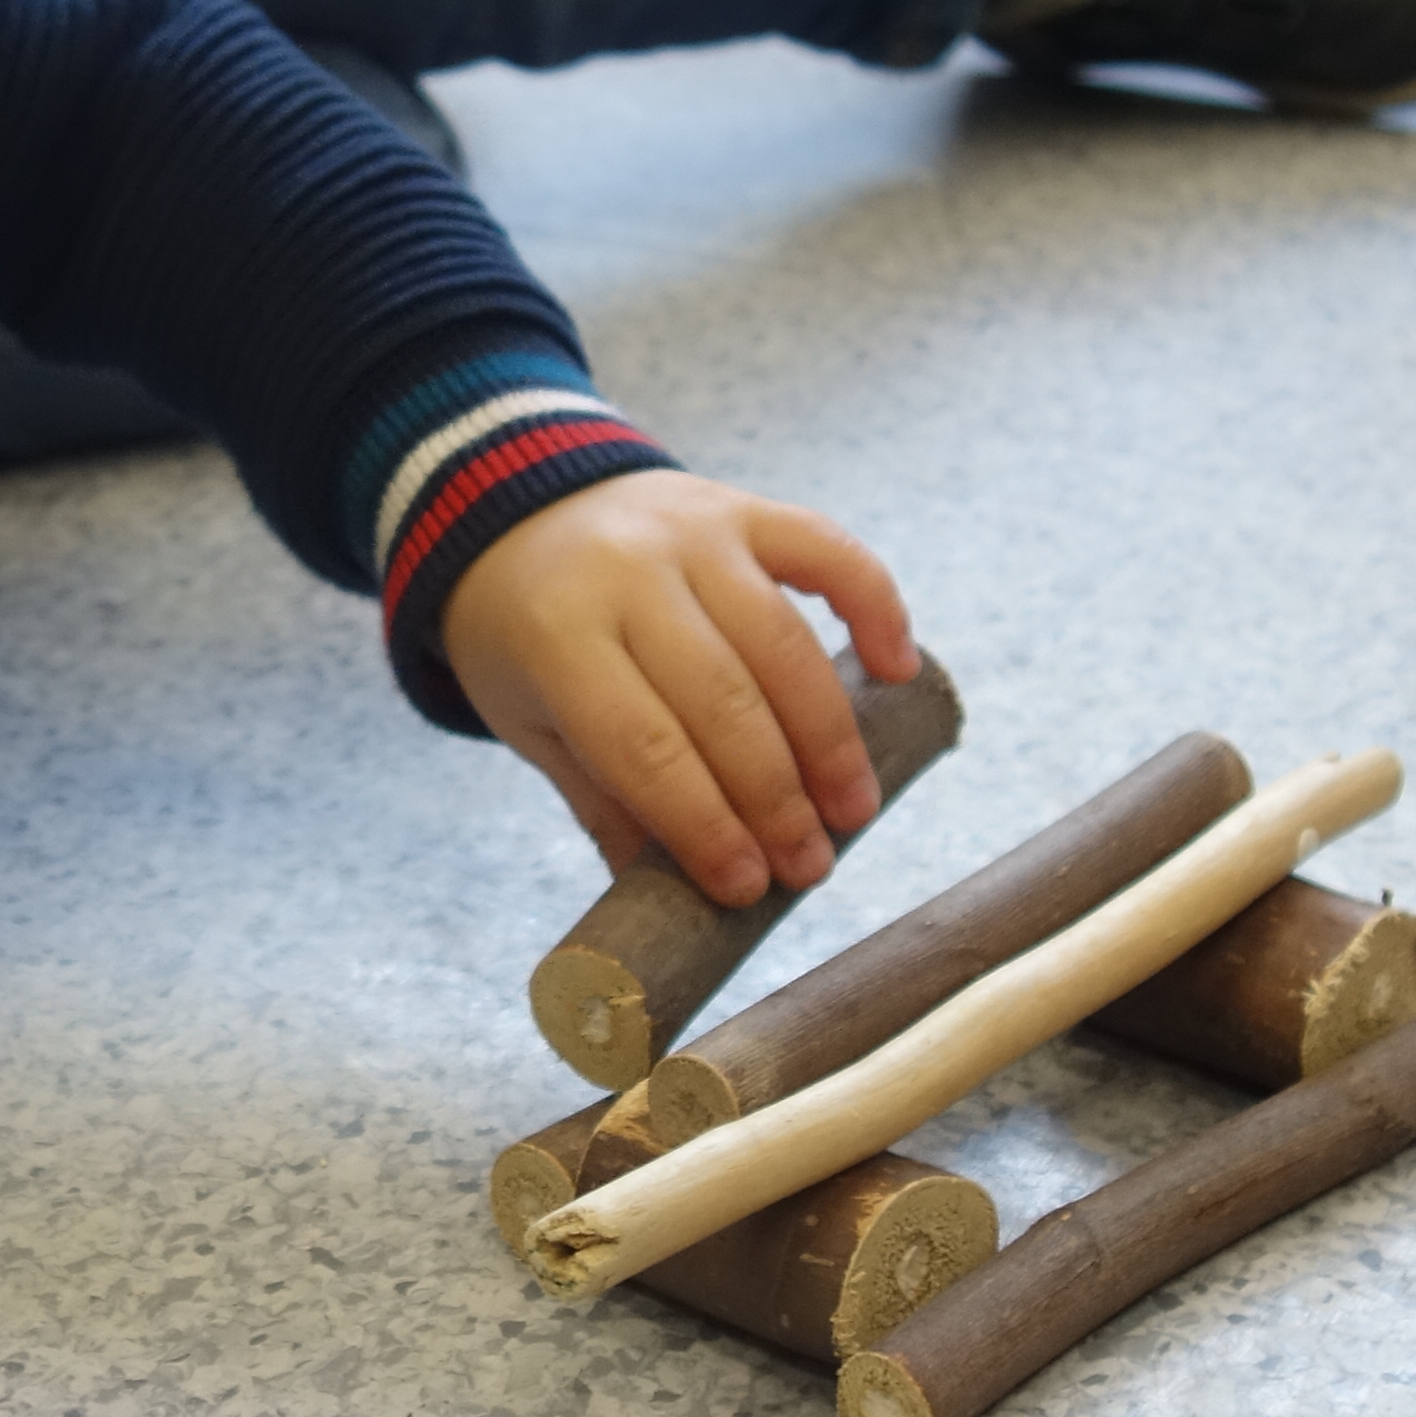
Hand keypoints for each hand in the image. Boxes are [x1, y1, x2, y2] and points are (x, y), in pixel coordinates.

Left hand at [441, 471, 915, 905]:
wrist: (516, 514)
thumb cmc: (528, 640)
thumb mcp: (534, 721)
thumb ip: (607, 801)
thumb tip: (676, 908)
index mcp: (558, 635)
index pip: (644, 746)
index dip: (704, 824)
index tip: (748, 889)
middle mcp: (628, 573)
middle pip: (722, 700)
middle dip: (775, 797)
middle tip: (812, 866)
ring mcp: (692, 530)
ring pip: (781, 640)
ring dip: (828, 736)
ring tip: (852, 810)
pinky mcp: (743, 508)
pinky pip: (826, 551)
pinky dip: (876, 607)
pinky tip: (899, 672)